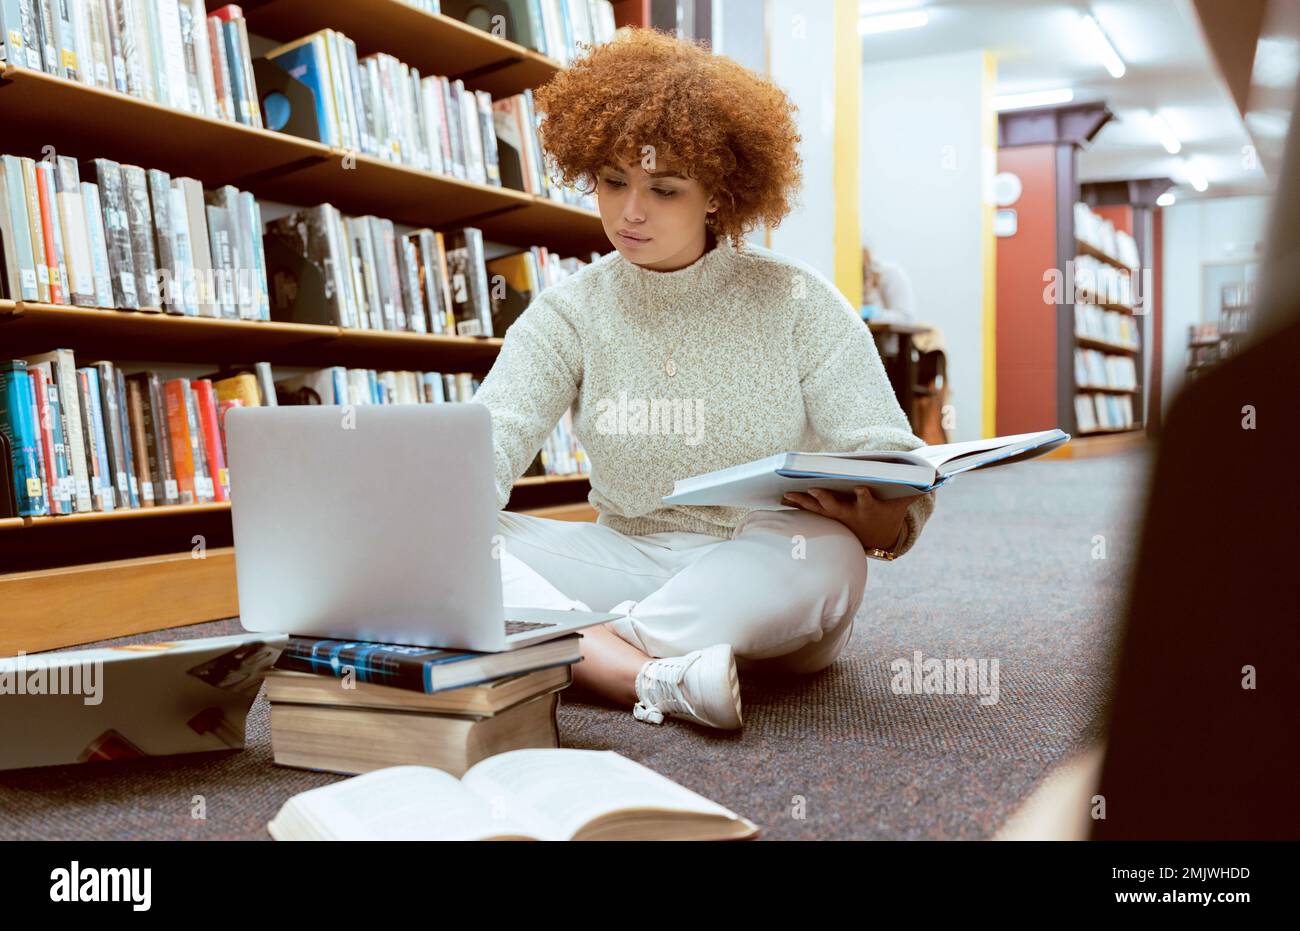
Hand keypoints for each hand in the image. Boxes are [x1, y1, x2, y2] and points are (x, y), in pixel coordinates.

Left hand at [782, 486, 909, 552]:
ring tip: (787, 494)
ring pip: (818, 510)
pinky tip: (782, 498)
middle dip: (826, 499)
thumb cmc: (890, 511)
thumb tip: (937, 474)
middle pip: (837, 507)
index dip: (865, 496)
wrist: (879, 537)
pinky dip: (797, 506)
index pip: (868, 501)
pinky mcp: (827, 518)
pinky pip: (810, 512)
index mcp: (870, 509)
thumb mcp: (903, 501)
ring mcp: (837, 518)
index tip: (861, 488)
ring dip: (803, 503)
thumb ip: (915, 487)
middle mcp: (851, 515)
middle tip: (815, 490)